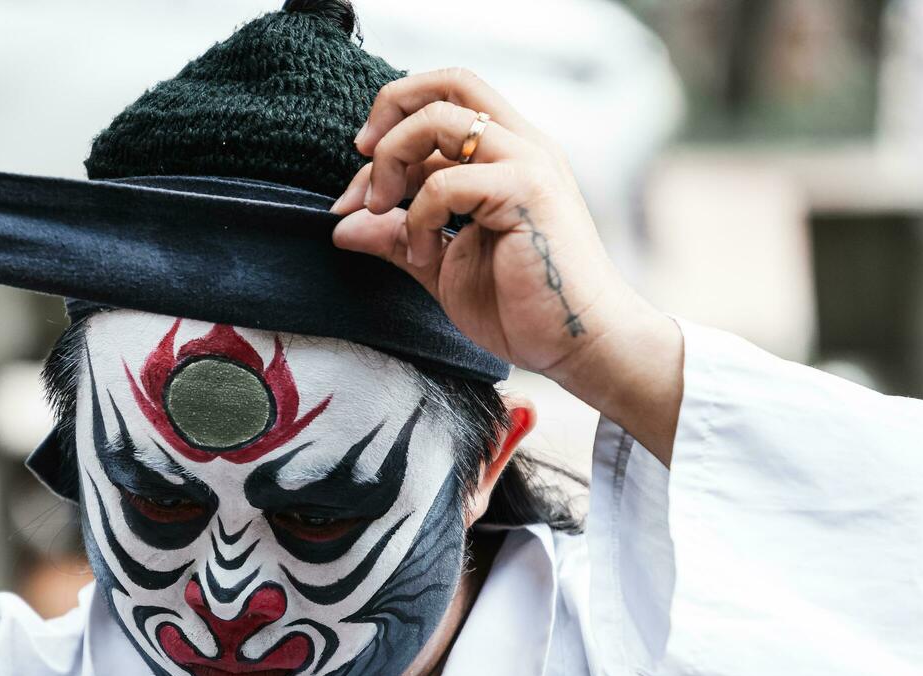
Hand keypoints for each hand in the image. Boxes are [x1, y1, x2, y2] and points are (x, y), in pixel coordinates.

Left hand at [331, 68, 682, 462]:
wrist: (579, 344)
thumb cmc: (522, 308)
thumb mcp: (441, 266)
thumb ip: (396, 238)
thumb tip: (343, 227)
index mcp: (506, 154)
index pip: (443, 102)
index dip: (388, 132)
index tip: (357, 193)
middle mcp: (520, 145)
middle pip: (447, 84)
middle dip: (387, 119)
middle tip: (363, 186)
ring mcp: (527, 163)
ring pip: (441, 117)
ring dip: (392, 162)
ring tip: (380, 214)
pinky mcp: (527, 191)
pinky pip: (447, 179)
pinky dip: (417, 216)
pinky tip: (422, 256)